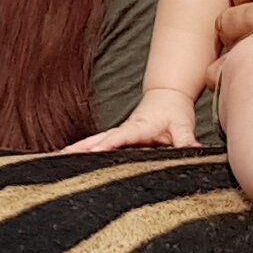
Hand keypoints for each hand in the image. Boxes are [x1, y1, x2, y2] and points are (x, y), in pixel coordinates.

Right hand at [66, 88, 202, 156]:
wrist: (168, 95)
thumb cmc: (175, 111)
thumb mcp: (184, 125)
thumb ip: (186, 139)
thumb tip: (194, 151)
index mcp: (140, 127)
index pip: (122, 137)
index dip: (109, 144)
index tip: (95, 151)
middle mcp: (125, 129)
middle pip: (100, 138)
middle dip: (82, 147)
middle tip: (62, 156)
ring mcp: (119, 132)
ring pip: (95, 140)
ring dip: (78, 148)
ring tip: (58, 157)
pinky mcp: (118, 136)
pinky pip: (98, 142)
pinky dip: (83, 148)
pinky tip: (70, 156)